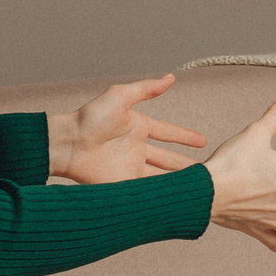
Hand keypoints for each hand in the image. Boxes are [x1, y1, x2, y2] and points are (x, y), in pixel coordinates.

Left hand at [49, 74, 209, 183]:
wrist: (68, 144)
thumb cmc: (89, 117)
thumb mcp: (121, 96)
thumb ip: (147, 88)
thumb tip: (171, 77)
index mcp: (137, 127)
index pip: (168, 133)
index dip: (185, 137)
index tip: (203, 142)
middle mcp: (136, 148)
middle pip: (168, 159)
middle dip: (186, 165)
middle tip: (207, 172)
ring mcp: (130, 167)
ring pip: (162, 176)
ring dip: (178, 181)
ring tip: (198, 188)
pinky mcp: (124, 184)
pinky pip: (148, 189)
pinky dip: (162, 194)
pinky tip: (176, 199)